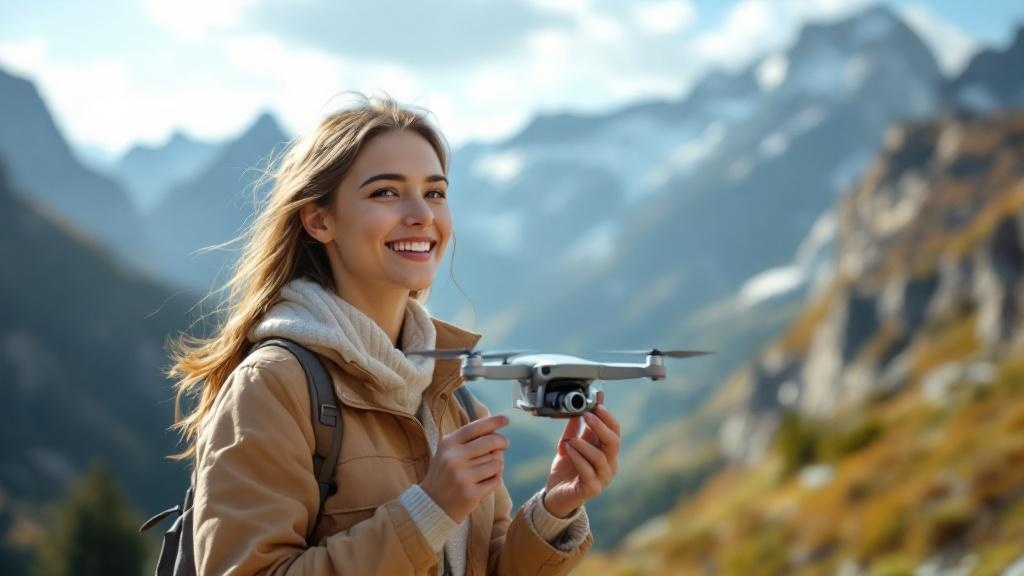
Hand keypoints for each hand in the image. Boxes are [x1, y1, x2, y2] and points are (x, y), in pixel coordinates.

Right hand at [420, 414, 508, 522]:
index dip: (493, 422)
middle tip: (504, 445)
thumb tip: (495, 430)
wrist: (432, 504)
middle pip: (491, 442)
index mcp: (448, 444)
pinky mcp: (471, 494)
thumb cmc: (445, 474)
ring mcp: (462, 477)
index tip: (506, 419)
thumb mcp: (448, 452)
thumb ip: (467, 440)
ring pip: (497, 462)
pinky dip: (496, 478)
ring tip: (488, 468)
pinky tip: (486, 481)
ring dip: (497, 464)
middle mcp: (454, 458)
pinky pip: (496, 479)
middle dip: (502, 442)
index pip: (475, 427)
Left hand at [542, 391, 619, 517]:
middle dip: (601, 426)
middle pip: (613, 442)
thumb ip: (574, 430)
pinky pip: (587, 471)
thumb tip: (577, 409)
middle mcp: (609, 465)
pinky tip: (567, 450)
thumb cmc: (566, 470)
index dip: (607, 417)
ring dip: (584, 444)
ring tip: (570, 439)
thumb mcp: (569, 445)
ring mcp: (603, 478)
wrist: (555, 496)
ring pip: (600, 457)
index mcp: (606, 452)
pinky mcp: (592, 489)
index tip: (597, 404)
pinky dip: (577, 457)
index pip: (614, 432)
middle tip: (587, 415)